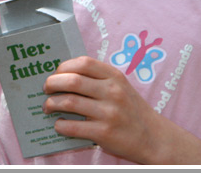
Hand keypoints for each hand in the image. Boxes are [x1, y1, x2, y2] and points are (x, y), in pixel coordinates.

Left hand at [42, 56, 159, 162]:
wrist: (154, 138)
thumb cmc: (131, 109)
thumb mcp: (120, 86)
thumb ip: (97, 78)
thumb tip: (61, 75)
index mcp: (115, 77)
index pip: (83, 62)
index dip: (64, 66)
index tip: (56, 73)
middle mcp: (113, 92)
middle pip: (72, 81)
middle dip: (52, 83)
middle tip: (46, 89)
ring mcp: (109, 113)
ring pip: (69, 102)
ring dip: (52, 103)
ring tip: (48, 106)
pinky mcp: (104, 133)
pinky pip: (73, 127)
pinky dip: (60, 125)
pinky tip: (59, 124)